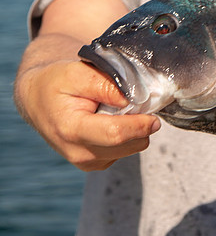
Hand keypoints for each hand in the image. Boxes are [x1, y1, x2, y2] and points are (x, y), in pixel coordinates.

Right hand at [16, 57, 160, 170]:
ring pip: (132, 148)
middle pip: (129, 144)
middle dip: (140, 124)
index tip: (154, 116)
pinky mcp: (96, 163)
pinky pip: (127, 150)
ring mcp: (88, 162)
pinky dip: (129, 135)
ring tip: (117, 109)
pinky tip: (113, 119)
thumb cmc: (58, 83)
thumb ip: (105, 84)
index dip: (139, 125)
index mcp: (71, 130)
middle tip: (135, 102)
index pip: (115, 134)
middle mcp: (78, 153)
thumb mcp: (77, 72)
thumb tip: (132, 100)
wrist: (39, 99)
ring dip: (135, 129)